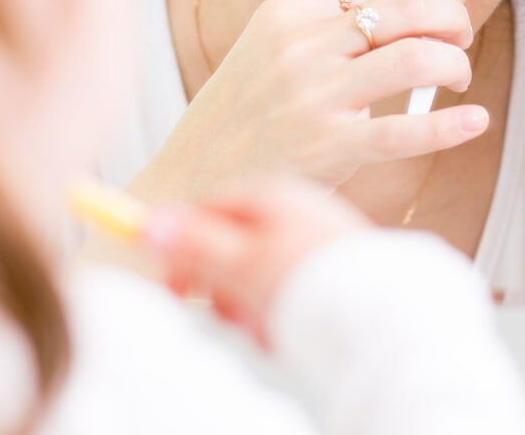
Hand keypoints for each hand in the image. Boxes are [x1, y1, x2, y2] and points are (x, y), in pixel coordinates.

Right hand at [135, 0, 487, 198]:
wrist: (190, 181)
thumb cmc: (240, 119)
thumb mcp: (267, 52)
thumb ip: (322, 30)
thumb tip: (401, 10)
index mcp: (286, 16)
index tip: (453, 2)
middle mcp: (300, 48)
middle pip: (404, 12)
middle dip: (451, 20)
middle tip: (463, 38)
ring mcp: (312, 98)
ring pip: (414, 60)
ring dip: (453, 65)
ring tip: (459, 78)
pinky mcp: (327, 148)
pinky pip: (405, 131)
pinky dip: (450, 125)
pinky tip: (474, 120)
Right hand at [147, 176, 369, 348]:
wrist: (378, 312)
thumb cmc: (311, 280)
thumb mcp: (240, 262)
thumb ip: (193, 244)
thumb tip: (147, 224)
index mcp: (272, 195)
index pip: (209, 209)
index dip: (182, 247)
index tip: (171, 285)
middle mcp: (296, 209)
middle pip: (233, 244)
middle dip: (222, 287)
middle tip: (227, 315)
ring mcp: (316, 237)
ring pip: (259, 272)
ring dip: (250, 306)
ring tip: (268, 326)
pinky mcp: (332, 267)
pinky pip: (289, 288)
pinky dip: (280, 312)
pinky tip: (290, 330)